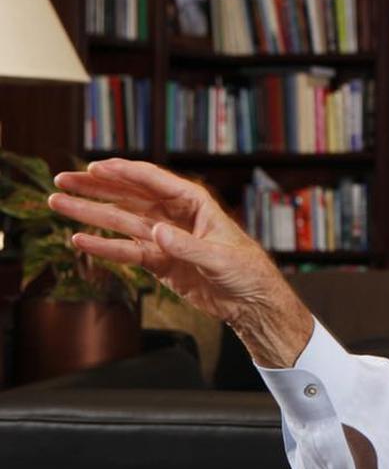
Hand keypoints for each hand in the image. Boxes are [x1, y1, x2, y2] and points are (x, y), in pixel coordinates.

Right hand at [48, 158, 312, 366]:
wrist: (250, 301)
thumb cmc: (246, 271)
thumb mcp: (220, 258)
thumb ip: (187, 246)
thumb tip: (157, 232)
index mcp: (195, 203)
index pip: (154, 181)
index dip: (125, 173)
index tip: (96, 166)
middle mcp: (175, 216)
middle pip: (129, 196)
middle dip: (96, 187)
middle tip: (63, 179)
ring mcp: (164, 238)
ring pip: (121, 221)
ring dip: (90, 213)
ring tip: (58, 203)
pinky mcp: (159, 261)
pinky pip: (126, 251)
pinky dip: (103, 246)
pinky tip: (78, 240)